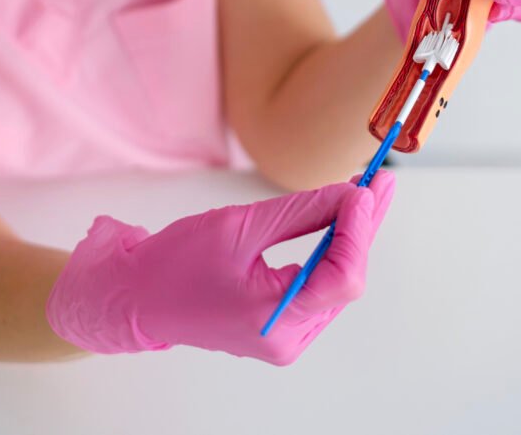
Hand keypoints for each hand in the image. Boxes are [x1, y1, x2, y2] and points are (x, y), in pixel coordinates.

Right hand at [46, 171, 395, 364]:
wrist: (138, 296)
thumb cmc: (176, 263)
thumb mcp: (239, 226)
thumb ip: (300, 213)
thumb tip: (352, 195)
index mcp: (272, 318)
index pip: (342, 278)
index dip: (360, 231)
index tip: (365, 189)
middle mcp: (286, 338)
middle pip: (346, 280)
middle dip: (363, 228)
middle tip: (382, 181)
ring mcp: (284, 337)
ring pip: (337, 284)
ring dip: (351, 238)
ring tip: (368, 194)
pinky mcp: (280, 327)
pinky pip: (319, 288)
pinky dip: (331, 253)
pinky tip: (342, 222)